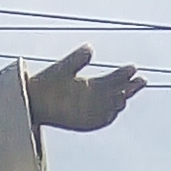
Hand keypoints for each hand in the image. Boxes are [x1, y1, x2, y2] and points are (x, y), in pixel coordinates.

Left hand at [27, 44, 143, 134]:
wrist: (29, 101)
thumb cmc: (44, 85)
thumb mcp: (63, 68)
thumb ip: (77, 59)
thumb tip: (91, 48)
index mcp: (88, 85)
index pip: (111, 80)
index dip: (123, 75)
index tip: (134, 68)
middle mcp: (90, 99)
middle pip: (114, 94)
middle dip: (128, 88)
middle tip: (141, 80)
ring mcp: (85, 112)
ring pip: (108, 107)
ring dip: (119, 101)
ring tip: (127, 94)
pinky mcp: (79, 122)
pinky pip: (96, 121)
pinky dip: (106, 116)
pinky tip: (115, 110)